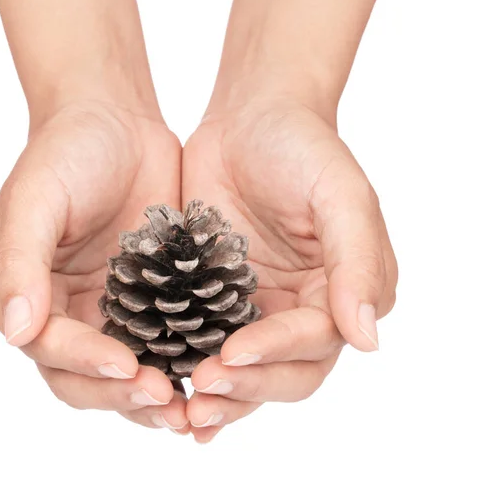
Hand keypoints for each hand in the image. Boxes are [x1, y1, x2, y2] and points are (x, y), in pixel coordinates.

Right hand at [0, 101, 190, 432]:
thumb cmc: (66, 151)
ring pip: (120, 374)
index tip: (128, 366)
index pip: (48, 347)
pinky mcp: (142, 304)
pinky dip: (176, 367)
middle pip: (81, 376)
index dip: (85, 362)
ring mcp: (101, 312)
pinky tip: (205, 378)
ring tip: (188, 409)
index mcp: (16, 294)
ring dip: (150, 397)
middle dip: (120, 393)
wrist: (114, 122)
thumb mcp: (36, 197)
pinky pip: (158, 346)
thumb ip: (20, 261)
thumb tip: (16, 332)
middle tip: (166, 399)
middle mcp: (55, 312)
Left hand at [182, 100, 397, 441]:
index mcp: (339, 293)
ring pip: (243, 372)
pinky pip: (202, 343)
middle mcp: (300, 310)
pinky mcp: (212, 299)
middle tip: (201, 392)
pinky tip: (162, 388)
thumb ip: (358, 261)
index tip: (232, 354)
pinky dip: (185, 369)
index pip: (314, 341)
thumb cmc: (303, 147)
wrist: (250, 118)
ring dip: (217, 396)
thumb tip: (368, 339)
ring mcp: (254, 308)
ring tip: (181, 411)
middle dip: (245, 388)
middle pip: (282, 372)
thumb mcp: (340, 194)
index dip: (276, 353)